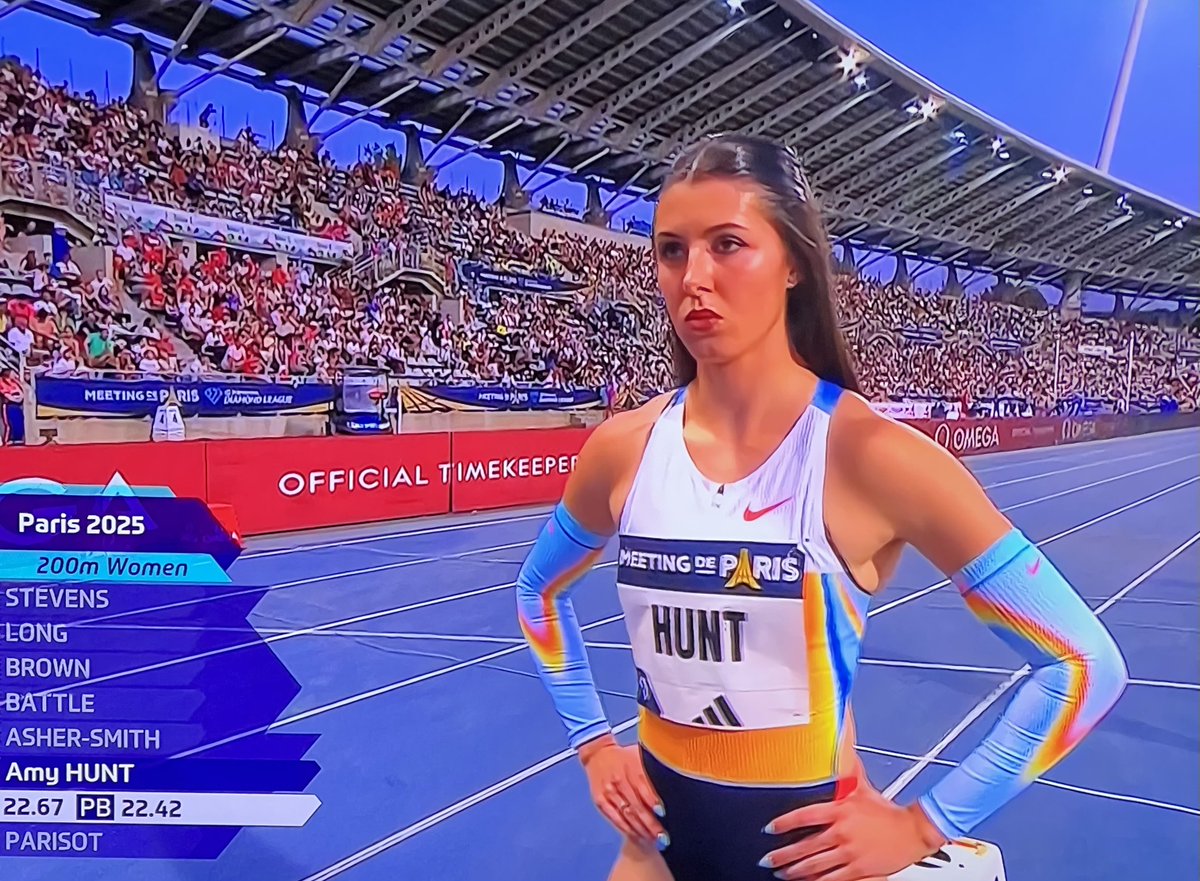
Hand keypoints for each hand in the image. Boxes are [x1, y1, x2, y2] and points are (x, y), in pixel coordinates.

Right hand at [578, 736, 667, 851]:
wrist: (598, 753)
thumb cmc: (625, 757)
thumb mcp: (640, 755)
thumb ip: (654, 769)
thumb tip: (674, 783)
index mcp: (632, 767)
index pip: (645, 788)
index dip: (655, 802)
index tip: (665, 815)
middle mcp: (619, 780)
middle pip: (637, 806)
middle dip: (651, 824)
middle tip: (663, 837)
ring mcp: (608, 792)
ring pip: (627, 815)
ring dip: (641, 830)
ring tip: (653, 840)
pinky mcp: (600, 801)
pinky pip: (615, 819)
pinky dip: (627, 829)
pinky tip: (638, 836)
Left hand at [759, 779, 945, 880]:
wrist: (913, 832)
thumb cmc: (887, 810)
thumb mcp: (862, 787)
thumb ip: (846, 770)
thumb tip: (840, 742)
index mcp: (841, 810)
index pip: (804, 816)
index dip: (784, 823)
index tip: (769, 828)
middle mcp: (842, 832)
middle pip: (805, 846)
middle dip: (783, 855)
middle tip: (768, 859)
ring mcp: (850, 853)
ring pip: (816, 865)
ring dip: (795, 871)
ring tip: (782, 873)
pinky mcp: (859, 870)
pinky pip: (833, 879)